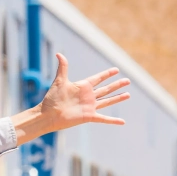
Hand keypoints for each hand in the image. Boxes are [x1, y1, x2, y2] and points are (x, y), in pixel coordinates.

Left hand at [11, 53, 130, 144]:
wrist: (48, 114)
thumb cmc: (52, 98)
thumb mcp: (60, 81)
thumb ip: (63, 67)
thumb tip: (59, 53)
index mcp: (82, 86)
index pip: (98, 78)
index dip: (107, 74)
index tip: (116, 70)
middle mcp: (88, 96)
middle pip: (106, 89)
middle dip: (117, 85)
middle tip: (128, 80)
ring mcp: (89, 106)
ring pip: (107, 101)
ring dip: (117, 98)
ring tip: (128, 94)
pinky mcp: (89, 116)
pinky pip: (104, 119)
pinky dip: (113, 121)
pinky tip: (123, 122)